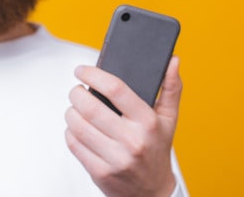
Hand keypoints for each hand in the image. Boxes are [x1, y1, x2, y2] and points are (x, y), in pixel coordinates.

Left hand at [65, 56, 181, 196]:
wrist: (152, 193)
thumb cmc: (157, 150)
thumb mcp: (169, 120)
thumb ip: (171, 88)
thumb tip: (173, 61)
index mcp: (148, 122)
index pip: (116, 89)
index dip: (94, 75)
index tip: (81, 70)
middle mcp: (132, 140)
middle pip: (90, 107)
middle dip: (76, 94)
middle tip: (77, 91)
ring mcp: (115, 158)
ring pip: (77, 125)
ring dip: (70, 112)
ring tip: (76, 109)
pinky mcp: (100, 172)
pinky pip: (73, 144)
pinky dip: (70, 132)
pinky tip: (78, 129)